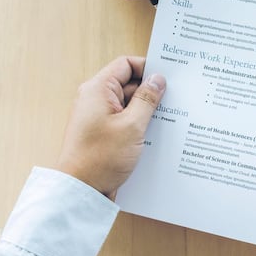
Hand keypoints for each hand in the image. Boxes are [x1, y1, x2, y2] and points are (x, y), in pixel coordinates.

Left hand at [57, 57, 165, 198]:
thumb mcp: (132, 126)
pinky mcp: (103, 133)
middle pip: (129, 84)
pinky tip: (154, 135)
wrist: (81, 191)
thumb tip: (158, 80)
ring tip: (167, 121)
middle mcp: (95, 100)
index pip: (126, 65)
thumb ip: (147, 99)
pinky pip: (125, 121)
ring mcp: (98, 117)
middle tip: (174, 102)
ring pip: (129, 105)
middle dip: (151, 92)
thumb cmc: (100, 158)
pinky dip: (139, 125)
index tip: (168, 78)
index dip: (147, 68)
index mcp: (98, 90)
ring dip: (147, 112)